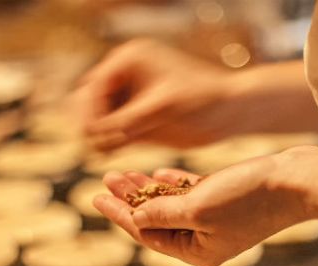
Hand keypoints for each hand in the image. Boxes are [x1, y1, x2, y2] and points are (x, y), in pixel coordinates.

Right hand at [74, 38, 238, 150]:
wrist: (229, 112)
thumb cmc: (203, 101)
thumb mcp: (163, 108)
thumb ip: (128, 120)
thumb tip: (95, 133)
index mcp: (129, 59)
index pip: (94, 85)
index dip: (90, 111)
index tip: (93, 134)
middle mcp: (124, 75)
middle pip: (87, 99)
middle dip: (88, 122)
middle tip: (93, 144)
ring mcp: (127, 97)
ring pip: (96, 117)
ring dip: (95, 135)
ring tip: (103, 152)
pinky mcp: (133, 118)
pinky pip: (110, 132)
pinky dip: (107, 143)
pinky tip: (109, 154)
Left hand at [93, 148, 314, 265]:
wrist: (298, 180)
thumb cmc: (249, 197)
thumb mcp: (197, 207)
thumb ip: (161, 213)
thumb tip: (134, 217)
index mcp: (197, 253)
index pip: (146, 234)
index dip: (119, 215)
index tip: (96, 197)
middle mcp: (206, 241)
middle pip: (156, 220)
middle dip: (130, 199)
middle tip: (107, 177)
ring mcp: (217, 221)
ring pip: (172, 205)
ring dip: (148, 188)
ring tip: (124, 173)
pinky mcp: (228, 200)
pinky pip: (192, 194)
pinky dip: (174, 184)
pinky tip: (158, 172)